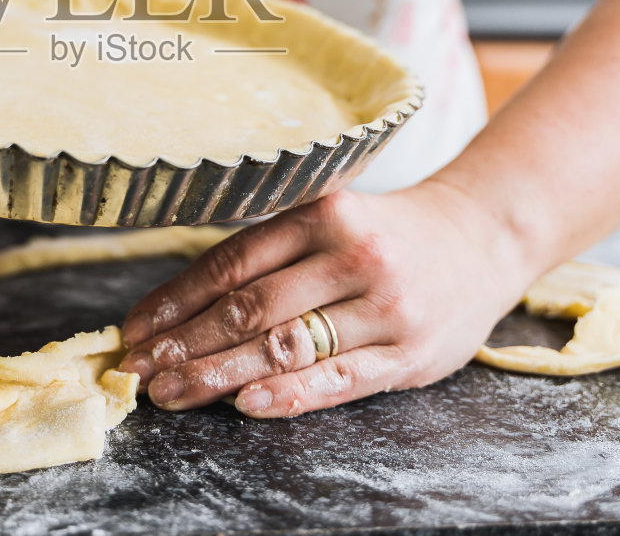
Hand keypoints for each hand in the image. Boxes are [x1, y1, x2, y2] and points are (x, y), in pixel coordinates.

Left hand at [117, 182, 532, 417]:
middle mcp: (354, 255)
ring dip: (220, 374)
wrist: (485, 236)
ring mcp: (385, 307)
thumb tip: (185, 302)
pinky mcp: (410, 354)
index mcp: (324, 214)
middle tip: (138, 371)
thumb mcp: (334, 217)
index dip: (176, 300)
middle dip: (184, 344)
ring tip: (173, 394)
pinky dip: (290, 393)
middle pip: (250, 308)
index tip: (134, 330)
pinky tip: (247, 404)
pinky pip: (340, 378)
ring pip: (287, 345)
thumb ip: (273, 250)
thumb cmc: (389, 233)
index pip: (232, 262)